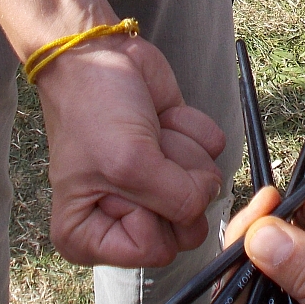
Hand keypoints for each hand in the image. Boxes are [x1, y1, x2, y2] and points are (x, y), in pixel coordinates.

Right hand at [36, 33, 226, 267]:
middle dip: (175, 178)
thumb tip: (211, 200)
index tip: (125, 175)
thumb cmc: (94, 107)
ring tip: (147, 128)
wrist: (98, 53)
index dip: (153, 209)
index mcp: (92, 236)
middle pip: (187, 225)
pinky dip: (191, 128)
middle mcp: (127, 219)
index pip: (156, 250)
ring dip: (180, 148)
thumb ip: (176, 199)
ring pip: (206, 187)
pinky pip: (213, 153)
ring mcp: (158, 187)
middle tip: (143, 149)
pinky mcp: (181, 154)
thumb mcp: (129, 163)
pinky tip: (161, 116)